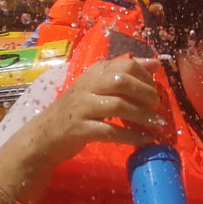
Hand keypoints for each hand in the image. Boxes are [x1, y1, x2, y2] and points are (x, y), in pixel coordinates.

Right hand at [22, 56, 166, 165]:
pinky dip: (131, 136)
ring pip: (118, 105)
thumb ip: (124, 74)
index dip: (145, 75)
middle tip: (157, 104)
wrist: (45, 135)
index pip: (125, 64)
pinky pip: (111, 131)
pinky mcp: (80, 129)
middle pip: (122, 81)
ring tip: (157, 123)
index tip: (155, 87)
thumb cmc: (78, 109)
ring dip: (142, 115)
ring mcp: (82, 107)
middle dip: (145, 92)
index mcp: (94, 73)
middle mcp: (87, 86)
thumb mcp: (98, 87)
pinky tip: (145, 139)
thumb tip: (156, 64)